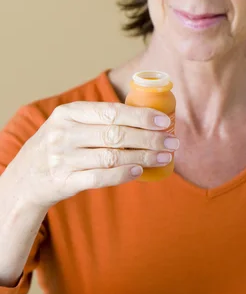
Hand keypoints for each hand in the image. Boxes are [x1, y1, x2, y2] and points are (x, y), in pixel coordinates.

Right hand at [13, 101, 178, 208]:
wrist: (24, 178)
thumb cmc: (59, 145)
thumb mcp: (69, 124)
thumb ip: (99, 118)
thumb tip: (147, 117)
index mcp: (68, 113)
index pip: (111, 112)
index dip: (140, 116)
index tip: (164, 121)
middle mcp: (64, 134)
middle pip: (115, 134)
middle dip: (149, 138)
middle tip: (172, 141)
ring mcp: (62, 159)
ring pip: (112, 156)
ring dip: (143, 157)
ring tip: (164, 156)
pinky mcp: (64, 181)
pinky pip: (100, 178)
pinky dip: (122, 174)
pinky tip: (140, 171)